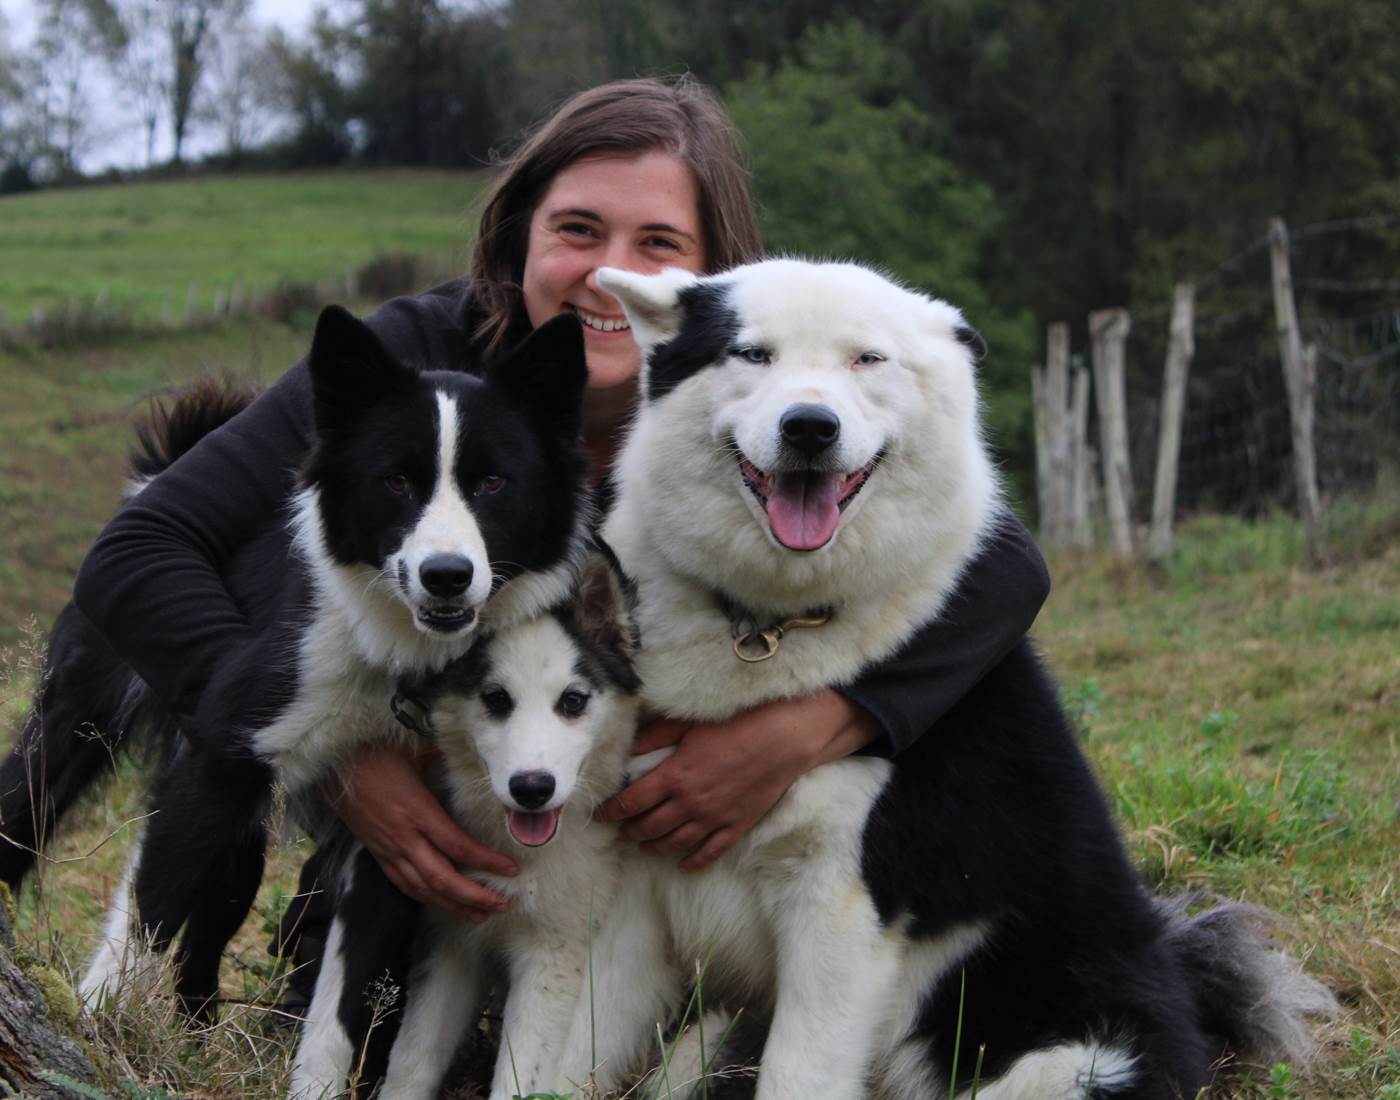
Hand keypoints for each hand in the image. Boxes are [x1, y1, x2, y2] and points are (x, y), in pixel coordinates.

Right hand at [326, 741, 518, 920]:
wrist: (330, 767)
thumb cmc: (374, 754)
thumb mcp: (414, 750)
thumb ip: (444, 759)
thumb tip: (472, 757)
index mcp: (417, 811)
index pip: (457, 846)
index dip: (485, 862)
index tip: (511, 870)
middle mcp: (403, 837)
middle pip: (442, 878)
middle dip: (474, 896)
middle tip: (502, 905)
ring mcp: (388, 849)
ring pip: (422, 888)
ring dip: (452, 905)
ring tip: (480, 915)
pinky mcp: (377, 853)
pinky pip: (403, 883)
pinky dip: (425, 897)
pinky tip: (442, 902)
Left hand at [598, 691, 878, 870]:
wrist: (783, 740)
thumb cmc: (736, 725)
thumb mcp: (689, 724)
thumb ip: (655, 736)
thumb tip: (627, 746)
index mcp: (674, 777)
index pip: (631, 802)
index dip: (612, 810)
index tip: (602, 813)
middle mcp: (689, 803)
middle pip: (649, 827)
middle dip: (630, 830)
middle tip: (621, 829)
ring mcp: (713, 819)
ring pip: (674, 843)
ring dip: (654, 847)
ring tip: (643, 845)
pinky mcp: (735, 826)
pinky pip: (709, 852)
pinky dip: (693, 862)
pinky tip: (683, 865)